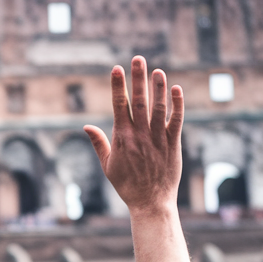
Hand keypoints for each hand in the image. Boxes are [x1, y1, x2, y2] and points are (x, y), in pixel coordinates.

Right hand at [85, 56, 183, 214]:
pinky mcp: (173, 144)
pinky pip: (176, 120)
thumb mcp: (108, 165)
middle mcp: (140, 136)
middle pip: (139, 101)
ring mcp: (158, 139)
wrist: (150, 202)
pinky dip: (177, 104)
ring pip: (158, 108)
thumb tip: (86, 126)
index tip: (116, 68)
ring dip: (158, 88)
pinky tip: (176, 89)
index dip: (118, 86)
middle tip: (138, 59)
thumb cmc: (127, 185)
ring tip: (157, 70)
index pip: (119, 106)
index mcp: (122, 139)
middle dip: (138, 78)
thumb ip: (99, 143)